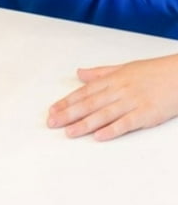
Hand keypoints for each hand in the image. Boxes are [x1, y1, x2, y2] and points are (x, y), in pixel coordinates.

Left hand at [47, 54, 177, 140]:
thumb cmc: (153, 72)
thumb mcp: (123, 68)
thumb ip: (100, 73)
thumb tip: (79, 73)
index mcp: (112, 79)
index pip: (84, 92)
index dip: (67, 101)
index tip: (53, 110)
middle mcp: (118, 90)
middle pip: (89, 104)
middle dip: (68, 114)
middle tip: (52, 122)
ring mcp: (131, 102)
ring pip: (103, 114)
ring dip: (84, 124)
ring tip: (68, 132)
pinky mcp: (146, 114)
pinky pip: (126, 123)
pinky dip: (111, 130)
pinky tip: (98, 136)